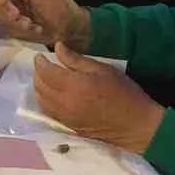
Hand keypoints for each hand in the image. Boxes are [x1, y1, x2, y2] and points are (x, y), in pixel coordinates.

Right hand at [0, 0, 90, 48]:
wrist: (69, 28)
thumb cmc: (61, 5)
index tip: (3, 2)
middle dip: (7, 13)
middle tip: (22, 19)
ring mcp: (14, 12)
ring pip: (2, 17)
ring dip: (16, 23)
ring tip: (33, 26)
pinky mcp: (16, 26)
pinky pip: (9, 28)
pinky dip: (21, 31)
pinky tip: (36, 30)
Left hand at [33, 43, 164, 152]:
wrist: (136, 125)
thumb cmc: (124, 93)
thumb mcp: (103, 69)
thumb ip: (76, 59)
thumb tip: (57, 48)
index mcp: (73, 86)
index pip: (45, 72)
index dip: (40, 62)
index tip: (41, 56)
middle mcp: (64, 103)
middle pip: (39, 86)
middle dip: (37, 73)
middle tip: (43, 65)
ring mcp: (65, 117)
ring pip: (41, 100)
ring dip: (39, 87)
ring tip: (45, 78)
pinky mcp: (68, 126)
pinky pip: (48, 111)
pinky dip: (44, 100)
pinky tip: (51, 94)